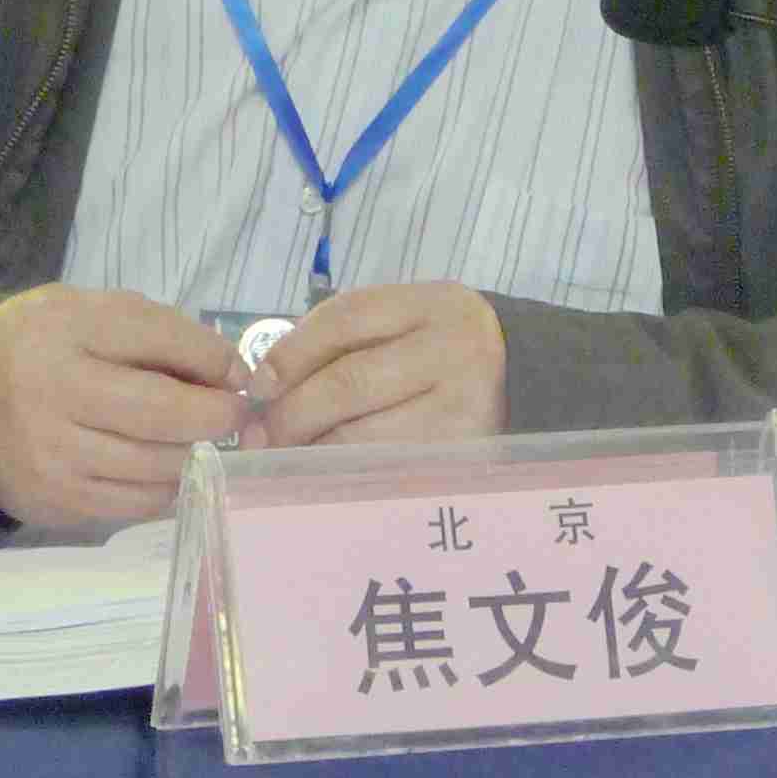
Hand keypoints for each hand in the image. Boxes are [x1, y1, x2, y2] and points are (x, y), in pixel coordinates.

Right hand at [0, 285, 259, 529]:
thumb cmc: (43, 345)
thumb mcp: (89, 311)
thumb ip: (157, 330)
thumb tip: (229, 372)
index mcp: (65, 332)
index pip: (159, 341)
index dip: (213, 358)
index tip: (237, 371)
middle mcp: (54, 396)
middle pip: (162, 412)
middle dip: (216, 414)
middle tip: (235, 412)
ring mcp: (51, 458)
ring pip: (155, 466)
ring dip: (193, 453)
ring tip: (198, 438)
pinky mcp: (53, 504)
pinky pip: (134, 505)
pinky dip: (165, 488)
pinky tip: (168, 467)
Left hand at [255, 282, 506, 449]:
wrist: (518, 374)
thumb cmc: (437, 345)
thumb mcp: (402, 319)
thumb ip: (343, 339)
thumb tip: (266, 387)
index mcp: (432, 305)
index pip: (346, 319)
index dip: (291, 352)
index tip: (258, 385)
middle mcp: (454, 350)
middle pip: (350, 382)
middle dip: (292, 412)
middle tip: (259, 435)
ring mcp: (464, 408)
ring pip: (363, 435)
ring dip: (310, 449)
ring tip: (283, 456)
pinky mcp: (462, 456)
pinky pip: (385, 468)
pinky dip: (343, 472)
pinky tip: (321, 472)